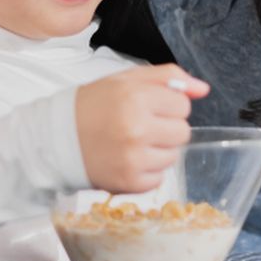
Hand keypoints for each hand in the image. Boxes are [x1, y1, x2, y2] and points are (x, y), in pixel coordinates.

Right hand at [75, 64, 208, 193]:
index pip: (183, 106)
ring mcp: (134, 158)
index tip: (147, 107)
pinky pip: (159, 178)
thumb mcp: (127, 79)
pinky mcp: (129, 183)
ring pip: (173, 156)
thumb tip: (203, 89)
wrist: (57, 137)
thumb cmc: (95, 104)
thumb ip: (168, 77)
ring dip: (158, 150)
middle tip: (141, 125)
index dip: (167, 105)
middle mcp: (137, 128)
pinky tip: (127, 159)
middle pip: (183, 132)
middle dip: (166, 128)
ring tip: (132, 143)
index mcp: (137, 97)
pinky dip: (147, 171)